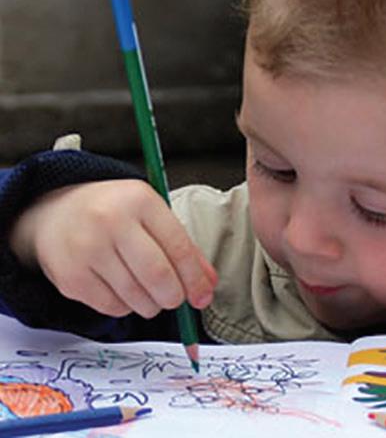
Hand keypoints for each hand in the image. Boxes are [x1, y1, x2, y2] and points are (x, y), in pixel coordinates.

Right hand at [9, 180, 216, 318]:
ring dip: (152, 305)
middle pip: (158, 276)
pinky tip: (123, 290)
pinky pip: (112, 307)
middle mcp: (111, 221)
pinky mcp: (70, 276)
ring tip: (149, 294)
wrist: (57, 212)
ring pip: (136, 297)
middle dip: (174, 297)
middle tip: (175, 298)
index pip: (179, 247)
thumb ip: (183, 248)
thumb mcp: (152, 216)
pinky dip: (127, 307)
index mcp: (139, 201)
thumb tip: (207, 285)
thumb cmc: (114, 213)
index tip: (202, 297)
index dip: (195, 279)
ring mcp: (86, 249)